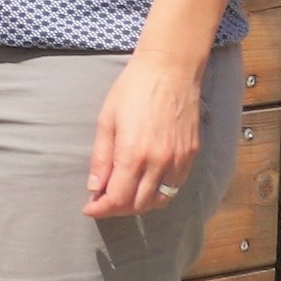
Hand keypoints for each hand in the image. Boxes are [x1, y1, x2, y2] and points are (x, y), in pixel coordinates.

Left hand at [88, 55, 208, 216]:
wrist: (170, 71)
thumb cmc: (133, 90)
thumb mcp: (106, 121)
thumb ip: (101, 158)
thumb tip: (94, 187)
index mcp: (134, 154)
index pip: (117, 197)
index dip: (101, 208)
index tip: (89, 208)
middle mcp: (160, 162)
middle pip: (138, 204)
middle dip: (117, 209)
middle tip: (102, 202)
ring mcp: (179, 160)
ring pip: (160, 200)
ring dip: (139, 205)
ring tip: (122, 196)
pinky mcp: (191, 154)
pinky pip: (176, 186)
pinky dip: (159, 193)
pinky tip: (145, 186)